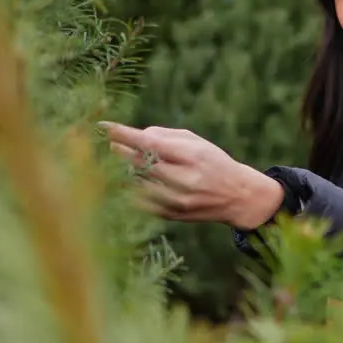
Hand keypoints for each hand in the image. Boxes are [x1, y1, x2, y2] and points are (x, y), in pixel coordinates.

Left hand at [98, 122, 284, 228]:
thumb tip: (134, 136)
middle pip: (140, 163)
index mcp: (193, 157)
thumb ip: (166, 136)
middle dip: (121, 151)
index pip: (150, 143)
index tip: (105, 127)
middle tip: (110, 143)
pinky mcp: (172, 215)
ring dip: (127, 170)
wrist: (237, 197)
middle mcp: (185, 180)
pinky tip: (135, 180)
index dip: (125, 135)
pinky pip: (141, 201)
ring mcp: (178, 201)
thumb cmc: (213, 162)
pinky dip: (134, 188)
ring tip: (126, 161)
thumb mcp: (197, 143)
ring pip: (138, 183)